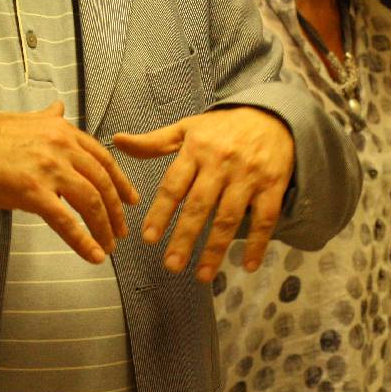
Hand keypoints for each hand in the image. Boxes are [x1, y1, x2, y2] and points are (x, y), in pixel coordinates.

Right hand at [0, 102, 136, 263]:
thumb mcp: (26, 119)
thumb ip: (48, 118)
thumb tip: (60, 107)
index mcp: (63, 131)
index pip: (103, 158)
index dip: (121, 181)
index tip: (130, 199)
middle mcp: (62, 147)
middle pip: (101, 182)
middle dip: (116, 210)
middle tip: (121, 230)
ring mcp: (50, 170)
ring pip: (90, 202)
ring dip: (103, 227)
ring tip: (108, 245)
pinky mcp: (34, 192)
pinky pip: (66, 221)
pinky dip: (83, 240)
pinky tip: (93, 255)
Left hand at [112, 106, 292, 281]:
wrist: (272, 116)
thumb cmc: (223, 127)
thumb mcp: (187, 128)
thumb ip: (153, 142)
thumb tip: (117, 140)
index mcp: (196, 150)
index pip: (174, 185)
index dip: (160, 212)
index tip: (148, 239)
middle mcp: (221, 163)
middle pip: (199, 206)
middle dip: (184, 238)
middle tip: (170, 266)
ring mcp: (248, 176)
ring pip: (229, 217)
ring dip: (215, 249)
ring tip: (201, 275)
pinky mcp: (273, 185)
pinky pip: (265, 218)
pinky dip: (257, 243)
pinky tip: (247, 266)